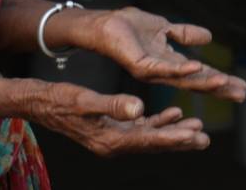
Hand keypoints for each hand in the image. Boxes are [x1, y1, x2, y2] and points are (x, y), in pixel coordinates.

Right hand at [25, 83, 209, 156]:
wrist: (40, 103)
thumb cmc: (59, 101)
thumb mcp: (85, 101)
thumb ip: (113, 105)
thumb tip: (139, 108)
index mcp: (109, 140)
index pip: (147, 141)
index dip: (172, 137)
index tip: (193, 135)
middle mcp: (114, 144)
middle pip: (153, 143)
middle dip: (179, 140)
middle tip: (204, 138)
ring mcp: (114, 137)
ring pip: (150, 136)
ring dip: (173, 131)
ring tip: (196, 127)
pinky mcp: (113, 128)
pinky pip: (141, 129)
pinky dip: (158, 122)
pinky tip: (173, 114)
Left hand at [89, 7, 245, 102]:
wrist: (104, 24)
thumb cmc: (129, 27)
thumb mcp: (165, 28)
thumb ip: (184, 34)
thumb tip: (209, 38)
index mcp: (170, 63)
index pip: (200, 75)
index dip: (221, 81)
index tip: (243, 88)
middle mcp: (163, 71)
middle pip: (196, 82)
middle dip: (219, 88)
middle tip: (242, 94)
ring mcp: (152, 70)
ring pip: (183, 78)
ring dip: (205, 81)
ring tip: (226, 83)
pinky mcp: (140, 65)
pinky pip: (163, 68)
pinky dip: (181, 68)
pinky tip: (197, 67)